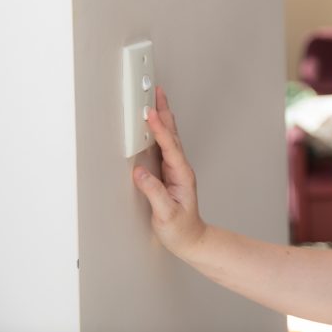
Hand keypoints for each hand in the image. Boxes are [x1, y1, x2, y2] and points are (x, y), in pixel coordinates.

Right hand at [132, 86, 207, 257]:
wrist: (191, 239)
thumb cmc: (181, 229)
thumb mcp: (166, 213)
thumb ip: (154, 192)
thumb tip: (140, 172)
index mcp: (181, 174)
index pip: (169, 147)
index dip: (160, 129)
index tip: (151, 114)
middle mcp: (180, 168)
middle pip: (171, 135)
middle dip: (164, 112)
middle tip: (157, 92)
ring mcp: (175, 170)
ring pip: (168, 138)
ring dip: (163, 118)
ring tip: (156, 101)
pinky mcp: (169, 173)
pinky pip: (163, 147)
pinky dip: (158, 132)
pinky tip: (154, 125)